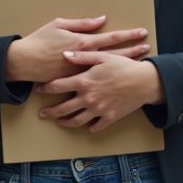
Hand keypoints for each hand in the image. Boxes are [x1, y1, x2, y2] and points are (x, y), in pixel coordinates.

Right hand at [5, 16, 150, 83]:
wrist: (25, 62)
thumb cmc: (41, 41)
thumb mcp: (60, 24)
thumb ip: (82, 23)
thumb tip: (100, 19)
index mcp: (83, 43)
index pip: (112, 38)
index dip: (128, 35)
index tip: (142, 33)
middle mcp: (86, 59)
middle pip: (115, 55)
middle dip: (133, 51)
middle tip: (147, 48)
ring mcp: (81, 73)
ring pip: (108, 70)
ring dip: (124, 66)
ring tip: (138, 64)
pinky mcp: (74, 82)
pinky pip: (96, 82)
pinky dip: (108, 80)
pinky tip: (117, 80)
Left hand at [35, 53, 163, 131]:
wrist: (144, 82)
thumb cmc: (124, 66)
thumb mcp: (102, 56)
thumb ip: (81, 57)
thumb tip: (64, 55)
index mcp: (84, 81)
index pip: (58, 86)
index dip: (46, 88)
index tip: (39, 89)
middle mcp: (88, 98)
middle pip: (63, 108)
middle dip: (50, 112)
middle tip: (42, 114)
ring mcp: (98, 110)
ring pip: (77, 120)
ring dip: (65, 122)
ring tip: (59, 122)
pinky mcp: (109, 117)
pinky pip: (96, 126)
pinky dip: (89, 127)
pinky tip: (86, 126)